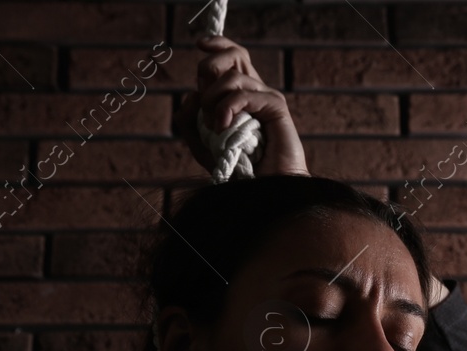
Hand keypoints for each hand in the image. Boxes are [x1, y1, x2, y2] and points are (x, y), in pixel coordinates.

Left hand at [173, 34, 307, 177]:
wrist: (265, 190)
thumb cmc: (238, 170)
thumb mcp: (203, 145)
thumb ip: (190, 120)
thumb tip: (190, 94)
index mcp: (240, 94)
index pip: (232, 56)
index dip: (217, 44)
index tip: (199, 44)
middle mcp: (254, 91)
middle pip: (234, 55)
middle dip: (209, 68)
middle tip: (204, 101)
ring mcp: (266, 98)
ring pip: (232, 77)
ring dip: (213, 100)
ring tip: (214, 126)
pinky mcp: (275, 107)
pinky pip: (244, 94)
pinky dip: (227, 108)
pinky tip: (222, 127)